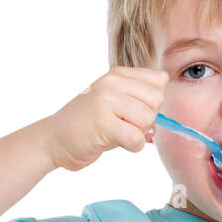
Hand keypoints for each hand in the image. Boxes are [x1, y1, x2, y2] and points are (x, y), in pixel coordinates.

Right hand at [40, 67, 168, 170]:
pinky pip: (137, 138)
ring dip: (137, 133)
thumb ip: (140, 100)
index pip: (159, 81)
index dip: (153, 102)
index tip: (133, 110)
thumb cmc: (89, 124)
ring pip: (148, 120)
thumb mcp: (115, 102)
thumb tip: (168, 115)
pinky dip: (132, 146)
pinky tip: (115, 142)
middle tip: (124, 124)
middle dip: (147, 119)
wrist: (53, 140)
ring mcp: (106, 101)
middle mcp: (111, 83)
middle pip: (157, 101)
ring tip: (115, 131)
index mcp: (117, 75)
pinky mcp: (103, 123)